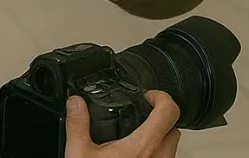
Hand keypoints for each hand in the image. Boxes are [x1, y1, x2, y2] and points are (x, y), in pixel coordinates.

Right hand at [66, 92, 180, 157]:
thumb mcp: (80, 154)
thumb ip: (78, 125)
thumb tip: (75, 104)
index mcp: (142, 147)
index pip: (169, 111)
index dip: (161, 97)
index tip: (149, 97)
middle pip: (173, 129)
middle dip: (160, 120)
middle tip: (142, 117)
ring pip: (171, 148)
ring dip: (158, 139)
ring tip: (136, 139)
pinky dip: (154, 155)